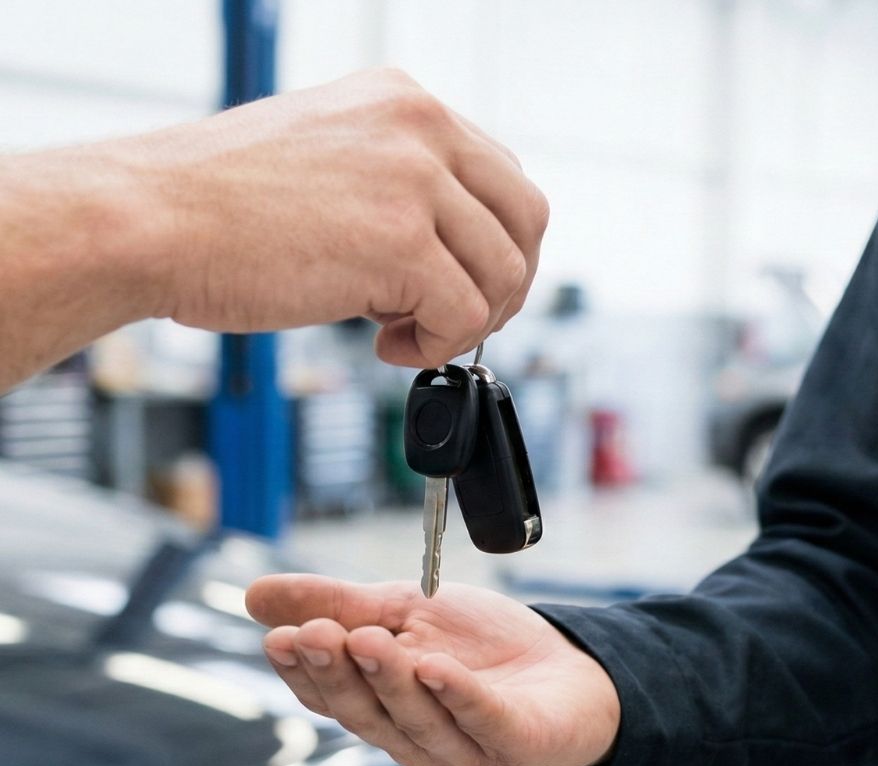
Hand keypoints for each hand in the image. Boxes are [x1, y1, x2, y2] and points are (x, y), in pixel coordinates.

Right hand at [140, 69, 548, 365]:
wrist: (148, 218)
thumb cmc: (218, 204)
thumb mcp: (329, 162)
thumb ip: (398, 187)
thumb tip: (448, 247)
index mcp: (404, 104)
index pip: (501, 178)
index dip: (494, 245)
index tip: (463, 283)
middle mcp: (419, 128)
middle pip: (526, 220)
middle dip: (503, 285)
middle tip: (455, 319)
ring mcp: (413, 181)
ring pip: (503, 272)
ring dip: (466, 320)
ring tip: (407, 333)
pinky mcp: (399, 243)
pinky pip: (465, 315)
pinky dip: (436, 346)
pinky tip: (387, 346)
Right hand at [245, 574, 620, 765]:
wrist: (566, 666)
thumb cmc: (480, 645)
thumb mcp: (403, 609)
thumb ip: (336, 603)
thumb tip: (253, 597)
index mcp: (381, 705)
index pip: (330, 695)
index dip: (303, 669)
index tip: (278, 635)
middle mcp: (414, 734)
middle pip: (365, 712)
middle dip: (337, 673)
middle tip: (315, 634)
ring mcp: (463, 744)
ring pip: (415, 719)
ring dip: (389, 680)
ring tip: (368, 637)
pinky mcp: (513, 741)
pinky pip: (480, 721)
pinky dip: (458, 696)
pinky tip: (437, 667)